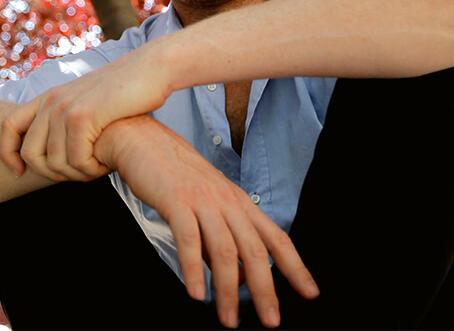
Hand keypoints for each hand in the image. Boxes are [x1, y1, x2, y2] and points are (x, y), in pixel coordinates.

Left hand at [0, 44, 169, 181]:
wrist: (149, 71)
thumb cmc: (124, 95)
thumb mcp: (86, 104)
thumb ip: (66, 122)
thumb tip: (53, 154)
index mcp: (48, 97)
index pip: (8, 126)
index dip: (8, 154)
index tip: (19, 172)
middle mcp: (51, 101)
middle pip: (30, 153)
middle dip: (51, 174)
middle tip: (78, 175)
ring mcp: (64, 108)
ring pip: (54, 163)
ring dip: (77, 174)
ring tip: (96, 168)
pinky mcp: (82, 116)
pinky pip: (76, 160)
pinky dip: (91, 170)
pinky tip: (105, 165)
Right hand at [95, 116, 319, 328]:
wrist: (143, 141)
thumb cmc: (174, 174)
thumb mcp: (207, 202)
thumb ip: (222, 235)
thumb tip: (233, 275)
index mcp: (238, 202)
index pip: (275, 238)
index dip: (295, 266)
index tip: (309, 292)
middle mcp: (227, 202)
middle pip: (254, 251)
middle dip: (265, 290)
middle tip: (270, 320)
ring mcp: (202, 201)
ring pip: (224, 251)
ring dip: (228, 291)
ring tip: (227, 319)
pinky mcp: (176, 201)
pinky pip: (188, 240)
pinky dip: (194, 270)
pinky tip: (196, 293)